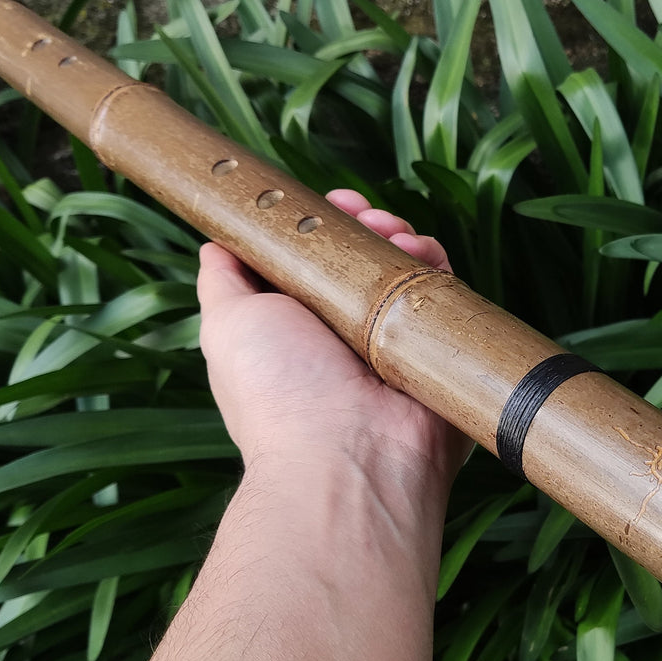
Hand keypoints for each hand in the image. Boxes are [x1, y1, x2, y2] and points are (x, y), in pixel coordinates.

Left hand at [196, 189, 469, 482]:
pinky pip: (444, 296)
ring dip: (400, 238)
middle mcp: (346, 336)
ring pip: (404, 271)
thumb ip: (223, 281)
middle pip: (362, 258)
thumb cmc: (278, 394)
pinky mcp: (436, 353)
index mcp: (298, 329)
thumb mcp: (227, 324)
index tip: (329, 204)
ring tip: (393, 232)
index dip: (321, 224)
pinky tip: (424, 252)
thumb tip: (216, 241)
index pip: (314, 260)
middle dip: (365, 225)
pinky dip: (436, 266)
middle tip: (364, 213)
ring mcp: (394, 344)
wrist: (348, 457)